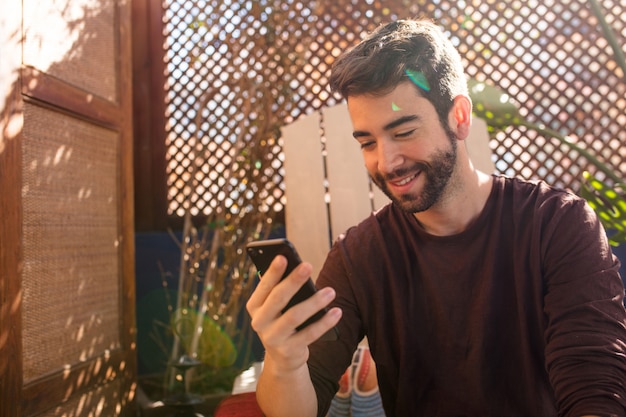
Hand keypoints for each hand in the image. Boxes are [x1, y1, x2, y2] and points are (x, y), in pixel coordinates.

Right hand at [246, 255, 341, 372]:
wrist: (283, 358)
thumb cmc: (282, 321)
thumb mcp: (276, 307)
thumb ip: (281, 289)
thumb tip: (297, 266)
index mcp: (254, 306)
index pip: (264, 287)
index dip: (272, 272)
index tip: (283, 257)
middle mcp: (259, 322)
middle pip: (278, 298)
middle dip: (293, 281)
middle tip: (308, 265)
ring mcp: (273, 338)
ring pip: (294, 316)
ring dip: (314, 302)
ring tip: (331, 291)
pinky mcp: (288, 351)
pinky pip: (310, 335)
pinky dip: (324, 322)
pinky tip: (337, 312)